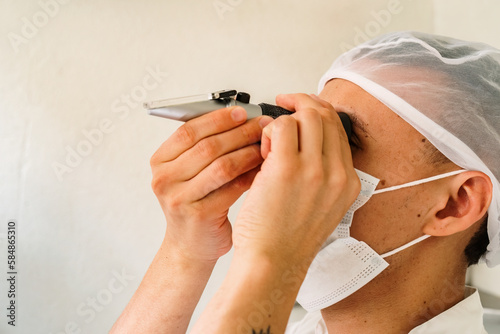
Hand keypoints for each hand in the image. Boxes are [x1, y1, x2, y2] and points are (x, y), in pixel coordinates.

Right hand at [150, 107, 272, 261]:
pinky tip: (262, 168)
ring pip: (222, 166)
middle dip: (239, 133)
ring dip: (248, 152)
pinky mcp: (199, 215)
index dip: (217, 118)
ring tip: (266, 145)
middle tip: (262, 126)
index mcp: (160, 161)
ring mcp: (179, 198)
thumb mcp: (189, 172)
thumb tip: (238, 119)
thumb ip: (204, 146)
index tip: (241, 112)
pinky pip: (231, 188)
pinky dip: (250, 175)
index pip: (189, 131)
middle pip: (207, 146)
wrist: (190, 245)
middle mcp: (165, 179)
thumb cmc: (194, 204)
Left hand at [233, 94, 360, 267]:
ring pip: (305, 116)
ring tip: (269, 143)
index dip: (318, 112)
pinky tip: (262, 151)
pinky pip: (280, 127)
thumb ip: (321, 174)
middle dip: (302, 104)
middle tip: (282, 106)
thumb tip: (303, 141)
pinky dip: (268, 131)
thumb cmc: (287, 240)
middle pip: (326, 115)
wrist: (272, 263)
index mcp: (348, 182)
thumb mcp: (321, 207)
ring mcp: (314, 170)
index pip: (339, 129)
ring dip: (283, 121)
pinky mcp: (286, 169)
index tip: (301, 110)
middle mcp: (336, 173)